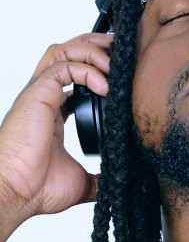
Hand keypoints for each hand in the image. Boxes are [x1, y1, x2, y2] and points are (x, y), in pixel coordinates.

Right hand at [0, 33, 111, 241]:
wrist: (16, 194)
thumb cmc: (36, 188)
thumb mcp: (80, 182)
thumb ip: (99, 178)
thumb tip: (117, 183)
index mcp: (53, 113)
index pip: (73, 78)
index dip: (97, 71)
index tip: (120, 75)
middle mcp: (45, 98)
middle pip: (67, 55)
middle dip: (95, 47)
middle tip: (119, 50)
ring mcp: (40, 94)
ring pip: (63, 52)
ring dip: (92, 51)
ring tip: (114, 63)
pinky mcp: (38, 95)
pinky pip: (63, 67)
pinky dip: (87, 69)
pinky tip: (105, 86)